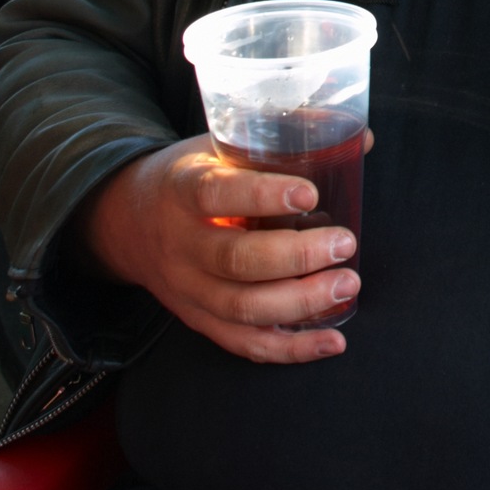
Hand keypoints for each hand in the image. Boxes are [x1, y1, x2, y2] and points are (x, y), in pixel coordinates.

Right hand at [75, 132, 371, 363]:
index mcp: (182, 190)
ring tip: (347, 284)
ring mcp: (188, 289)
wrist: (127, 222)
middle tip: (344, 243)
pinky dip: (291, 349)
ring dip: (301, 303)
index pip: (216, 194)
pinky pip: (244, 344)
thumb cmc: (191, 177)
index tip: (310, 193)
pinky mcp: (200, 320)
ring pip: (242, 308)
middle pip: (235, 260)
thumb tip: (362, 140)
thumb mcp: (219, 146)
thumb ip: (282, 141)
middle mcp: (181, 245)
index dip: (262, 195)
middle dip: (296, 257)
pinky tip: (334, 341)